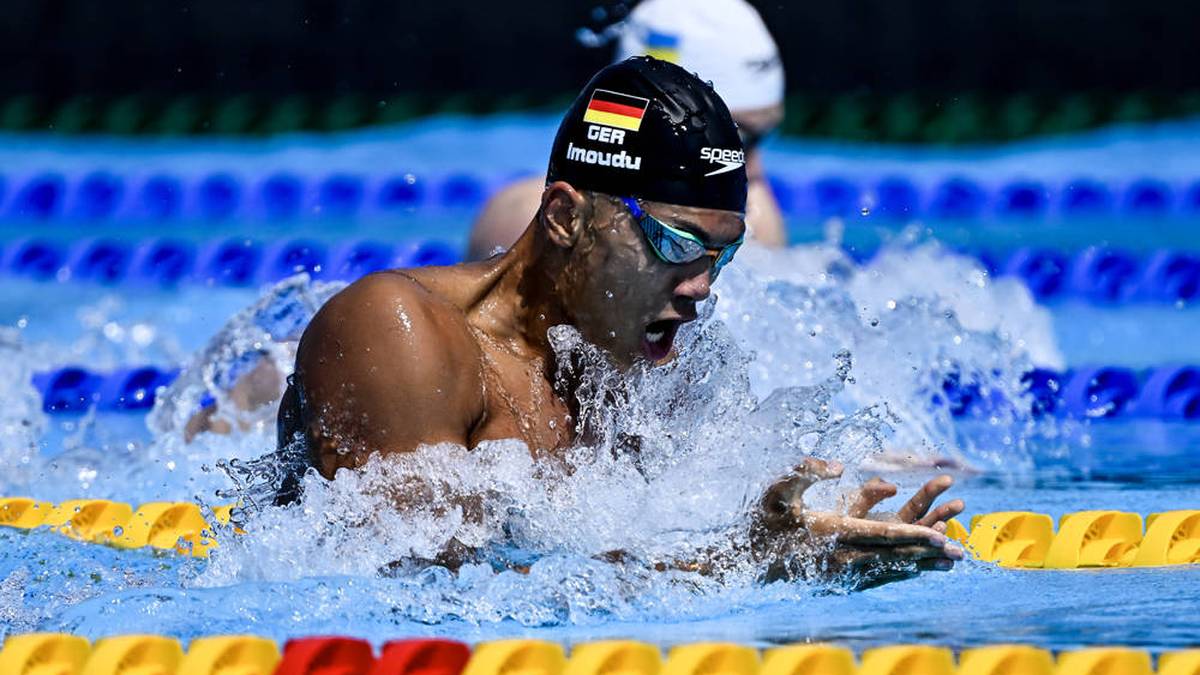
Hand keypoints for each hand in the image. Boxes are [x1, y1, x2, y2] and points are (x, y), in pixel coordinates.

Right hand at [752, 459, 964, 588]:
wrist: (744, 558)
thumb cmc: (763, 520)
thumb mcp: (778, 488)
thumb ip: (805, 471)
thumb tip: (839, 468)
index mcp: (830, 532)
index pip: (880, 535)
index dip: (912, 536)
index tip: (938, 536)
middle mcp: (839, 557)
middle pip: (892, 556)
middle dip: (927, 554)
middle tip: (960, 553)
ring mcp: (838, 573)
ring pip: (888, 570)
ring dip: (920, 566)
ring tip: (947, 564)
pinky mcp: (837, 580)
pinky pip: (876, 578)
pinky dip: (901, 573)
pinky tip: (914, 571)